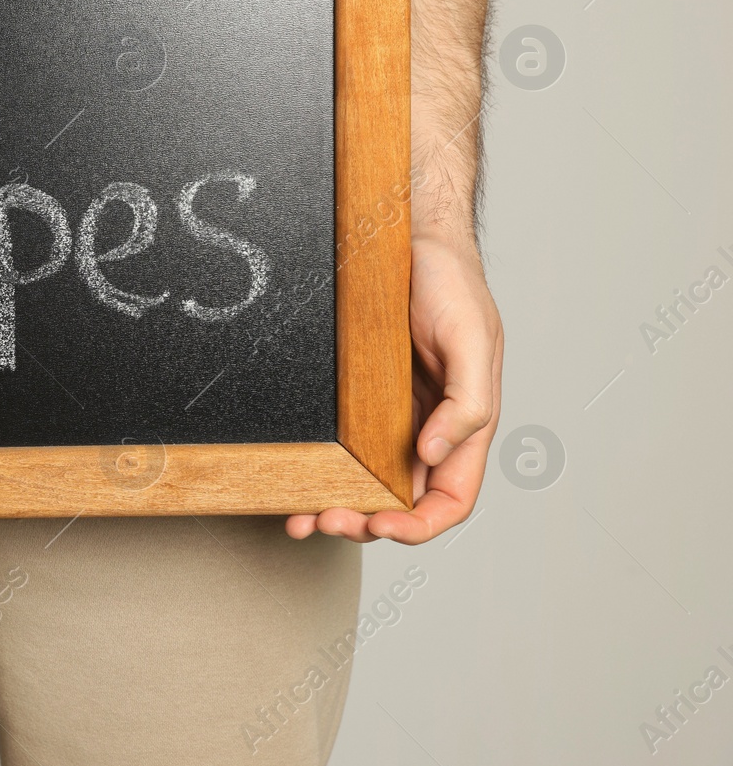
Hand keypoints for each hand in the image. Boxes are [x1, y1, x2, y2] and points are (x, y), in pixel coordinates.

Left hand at [286, 231, 502, 543]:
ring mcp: (387, 418)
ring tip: (300, 518)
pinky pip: (337, 447)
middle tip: (326, 521)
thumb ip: (467, 402)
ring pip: (364, 484)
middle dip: (365, 523)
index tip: (382, 525)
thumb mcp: (472, 339)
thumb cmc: (451, 284)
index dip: (419, 525)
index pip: (449, 500)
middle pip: (400, 503)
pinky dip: (317, 472)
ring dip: (334, 509)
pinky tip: (292, 484)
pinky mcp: (354, 401)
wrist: (409, 239)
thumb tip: (434, 453)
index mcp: (462, 426)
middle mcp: (425, 430)